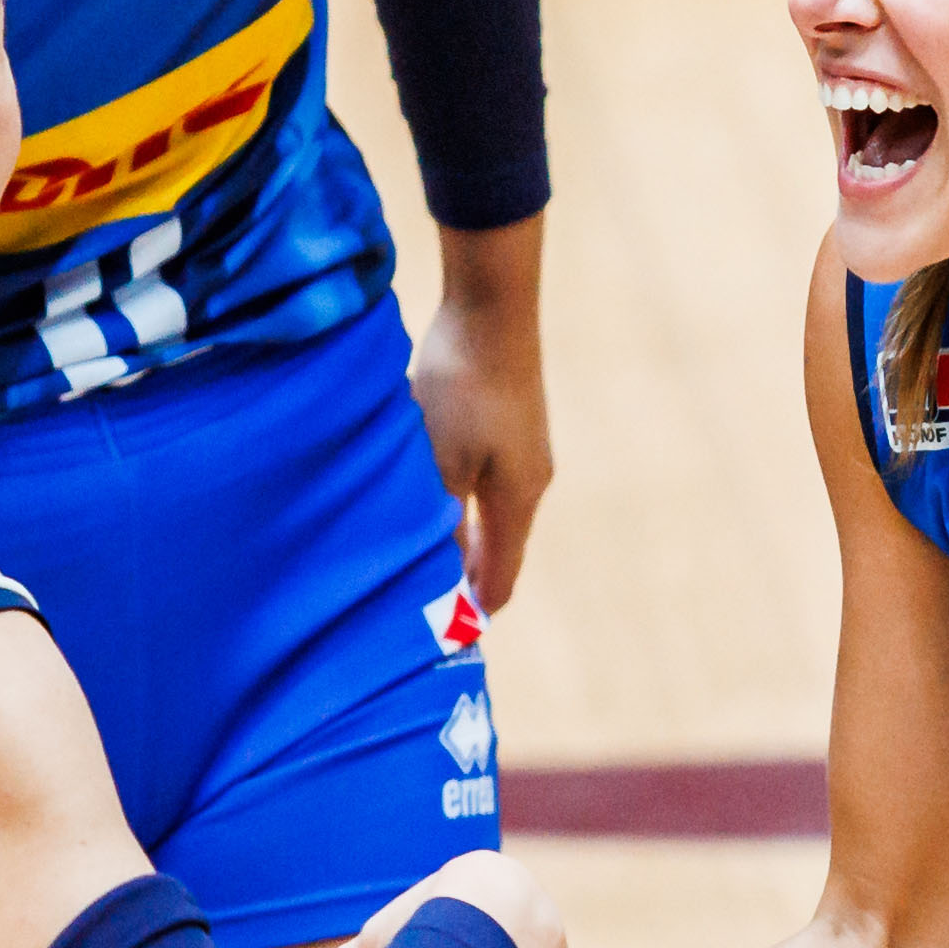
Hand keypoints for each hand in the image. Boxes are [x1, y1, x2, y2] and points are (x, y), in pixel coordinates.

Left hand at [412, 232, 552, 611]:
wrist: (490, 308)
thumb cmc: (460, 388)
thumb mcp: (439, 463)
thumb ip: (440, 522)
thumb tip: (441, 574)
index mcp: (518, 502)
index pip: (502, 578)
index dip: (475, 612)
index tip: (443, 639)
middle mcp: (530, 483)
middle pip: (499, 549)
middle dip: (463, 578)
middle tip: (421, 604)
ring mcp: (524, 451)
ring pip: (489, 514)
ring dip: (458, 538)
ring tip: (418, 554)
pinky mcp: (510, 424)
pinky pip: (485, 482)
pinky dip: (460, 503)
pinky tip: (429, 496)